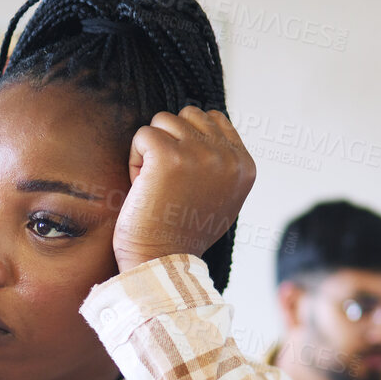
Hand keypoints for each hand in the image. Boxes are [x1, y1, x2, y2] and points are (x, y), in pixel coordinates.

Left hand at [112, 106, 255, 274]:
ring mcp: (200, 154)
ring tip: (156, 184)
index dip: (189, 142)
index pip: (214, 119)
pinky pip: (143, 134)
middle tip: (167, 180)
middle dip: (171, 140)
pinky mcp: (169, 156)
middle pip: (188, 115)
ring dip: (152, 150)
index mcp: (245, 166)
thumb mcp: (222, 199)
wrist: (162, 263)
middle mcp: (228, 157)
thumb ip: (223, 164)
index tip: (183, 177)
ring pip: (164, 121)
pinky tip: (143, 187)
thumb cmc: (183, 235)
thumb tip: (211, 128)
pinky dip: (135, 160)